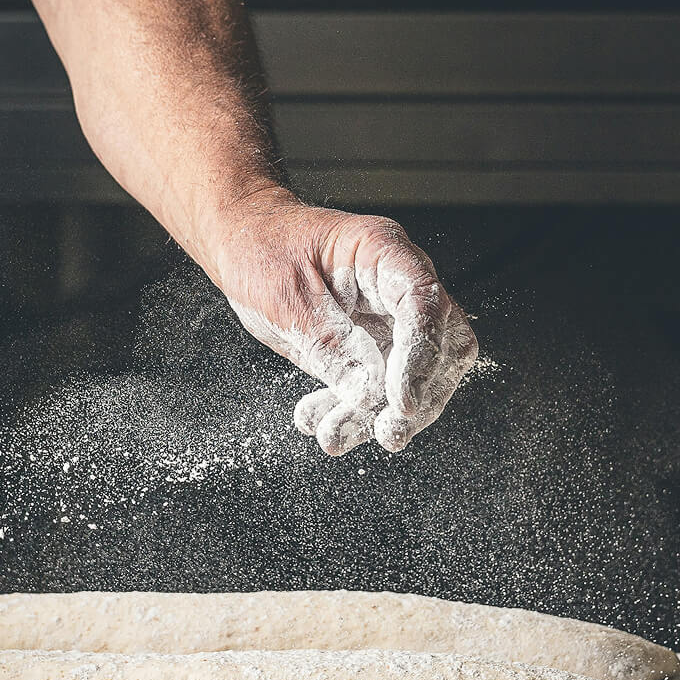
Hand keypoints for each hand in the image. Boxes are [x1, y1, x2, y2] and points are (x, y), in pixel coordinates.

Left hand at [209, 189, 478, 455]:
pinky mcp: (367, 347)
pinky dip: (351, 411)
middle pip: (441, 346)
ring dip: (377, 415)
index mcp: (381, 252)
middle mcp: (394, 286)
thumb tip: (371, 395)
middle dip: (419, 398)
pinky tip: (317, 421)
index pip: (424, 304)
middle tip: (387, 434)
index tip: (401, 402)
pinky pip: (374, 387)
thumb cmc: (259, 248)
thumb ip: (331, 344)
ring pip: (412, 378)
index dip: (422, 356)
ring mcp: (385, 319)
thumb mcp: (286, 296)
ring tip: (333, 436)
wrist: (237, 244)